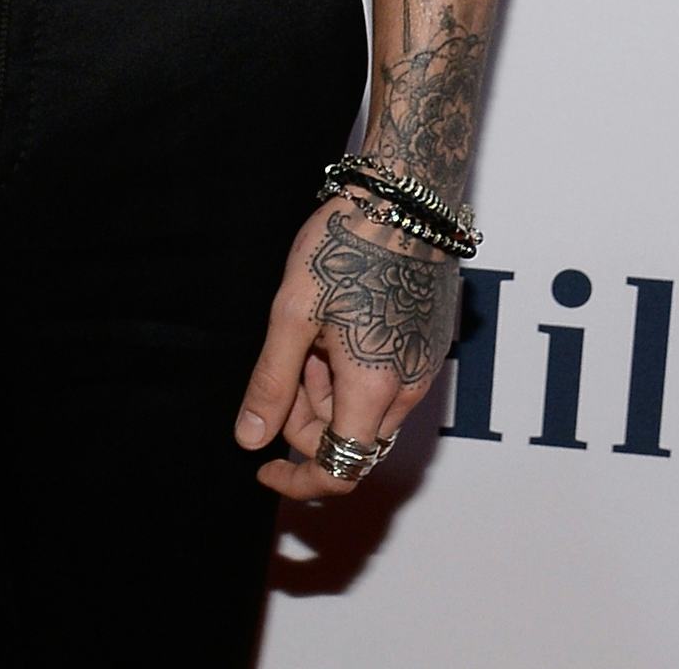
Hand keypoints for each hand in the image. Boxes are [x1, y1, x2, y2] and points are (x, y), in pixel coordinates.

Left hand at [234, 195, 461, 502]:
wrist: (402, 198)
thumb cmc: (344, 244)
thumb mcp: (292, 313)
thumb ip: (271, 383)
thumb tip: (250, 441)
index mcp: (373, 387)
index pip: (339, 472)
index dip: (298, 481)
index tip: (264, 466)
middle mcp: (409, 388)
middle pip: (350, 442)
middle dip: (307, 420)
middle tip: (286, 361)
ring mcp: (424, 367)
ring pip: (367, 411)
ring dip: (329, 390)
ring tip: (311, 330)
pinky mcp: (429, 345)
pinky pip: (388, 383)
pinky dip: (354, 371)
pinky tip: (338, 324)